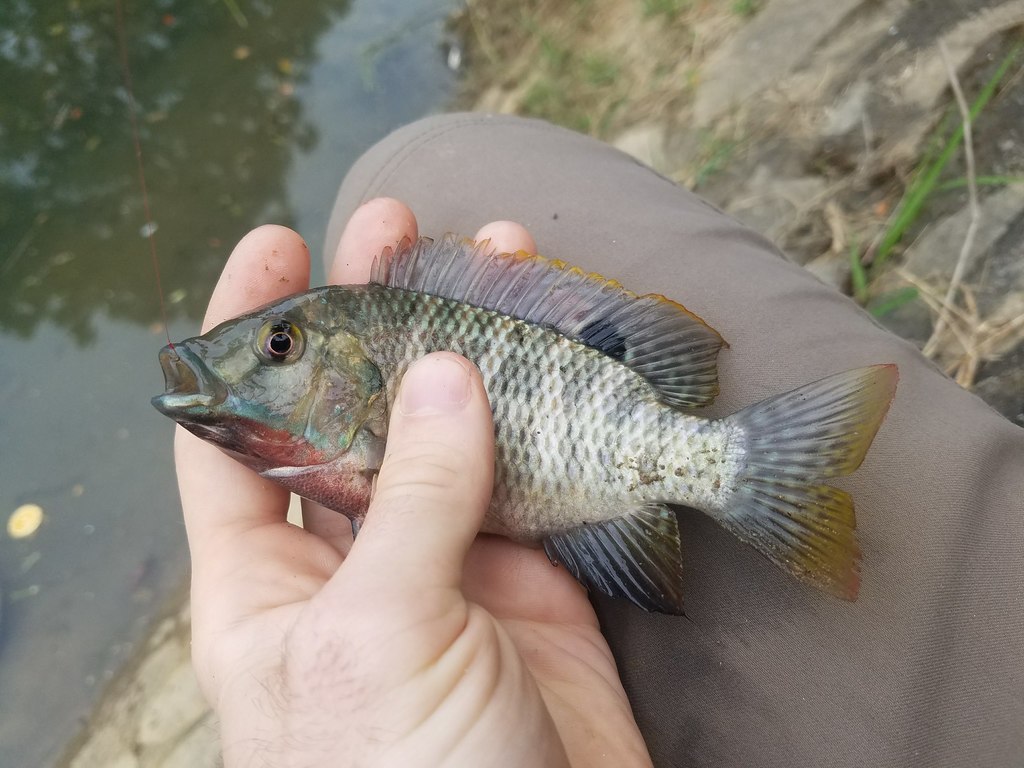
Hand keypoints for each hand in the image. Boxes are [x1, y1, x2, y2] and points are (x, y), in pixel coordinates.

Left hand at [174, 199, 652, 765]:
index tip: (276, 247)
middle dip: (374, 315)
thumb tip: (444, 375)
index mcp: (267, 583)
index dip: (249, 335)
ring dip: (474, 345)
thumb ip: (411, 502)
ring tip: (495, 255)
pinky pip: (538, 476)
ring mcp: (449, 565)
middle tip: (401, 227)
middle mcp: (354, 561)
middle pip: (356, 411)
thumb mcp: (378, 639)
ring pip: (455, 430)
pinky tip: (561, 347)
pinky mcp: (534, 580)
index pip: (232, 432)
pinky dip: (553, 412)